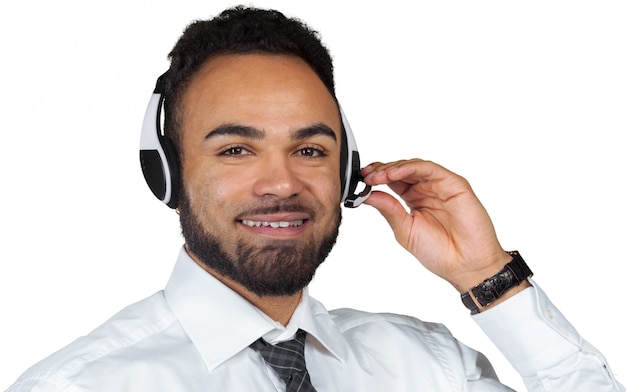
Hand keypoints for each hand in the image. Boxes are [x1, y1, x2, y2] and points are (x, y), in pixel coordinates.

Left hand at [362, 159, 511, 292]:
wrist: (465, 265)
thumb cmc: (439, 252)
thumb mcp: (405, 230)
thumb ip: (388, 210)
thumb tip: (368, 195)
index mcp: (414, 200)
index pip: (392, 181)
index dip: (376, 178)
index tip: (361, 180)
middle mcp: (427, 190)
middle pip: (401, 171)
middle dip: (381, 171)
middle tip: (366, 176)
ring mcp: (440, 186)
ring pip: (414, 166)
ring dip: (393, 168)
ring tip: (377, 175)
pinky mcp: (454, 184)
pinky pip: (430, 169)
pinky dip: (410, 168)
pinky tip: (395, 174)